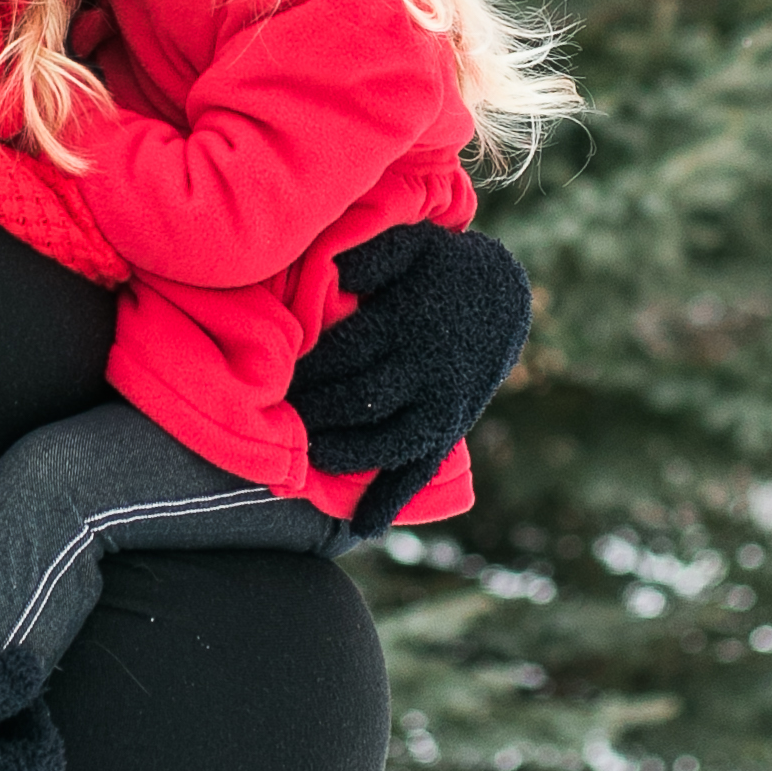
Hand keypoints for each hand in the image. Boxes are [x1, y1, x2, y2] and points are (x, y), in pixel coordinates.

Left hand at [287, 223, 531, 537]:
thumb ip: (370, 255)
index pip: (344, 353)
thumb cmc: (437, 264)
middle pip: (359, 400)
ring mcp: (441, 406)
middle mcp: (426, 370)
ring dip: (341, 454)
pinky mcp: (449, 428)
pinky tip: (362, 527)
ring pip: (386, 442)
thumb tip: (332, 272)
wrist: (503, 295)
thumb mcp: (410, 242)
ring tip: (303, 458)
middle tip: (271, 422)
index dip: (303, 370)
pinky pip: (420, 470)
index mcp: (409, 322)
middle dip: (312, 414)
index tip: (268, 379)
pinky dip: (391, 500)